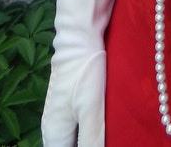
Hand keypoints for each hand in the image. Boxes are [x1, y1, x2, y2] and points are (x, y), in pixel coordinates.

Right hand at [41, 0, 119, 146]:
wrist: (81, 34)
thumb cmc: (84, 72)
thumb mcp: (91, 112)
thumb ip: (92, 141)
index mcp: (54, 135)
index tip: (103, 143)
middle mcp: (54, 128)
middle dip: (90, 145)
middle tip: (115, 137)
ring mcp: (63, 114)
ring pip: (76, 138)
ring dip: (92, 139)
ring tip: (116, 133)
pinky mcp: (73, 102)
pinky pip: (81, 126)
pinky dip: (93, 130)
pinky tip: (111, 125)